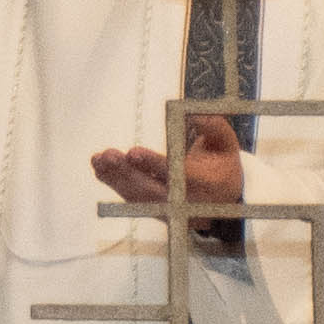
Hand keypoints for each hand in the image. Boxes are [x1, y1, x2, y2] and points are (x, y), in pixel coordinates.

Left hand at [92, 114, 254, 241]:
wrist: (226, 199)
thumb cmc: (222, 163)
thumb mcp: (226, 142)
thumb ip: (212, 125)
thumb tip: (192, 111)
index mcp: (207, 183)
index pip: (178, 175)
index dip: (154, 164)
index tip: (133, 152)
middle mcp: (187, 201)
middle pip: (153, 190)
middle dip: (128, 173)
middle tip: (108, 155)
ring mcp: (171, 210)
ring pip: (139, 197)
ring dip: (116, 178)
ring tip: (98, 159)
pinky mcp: (158, 212)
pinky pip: (134, 200)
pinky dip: (115, 184)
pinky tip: (100, 168)